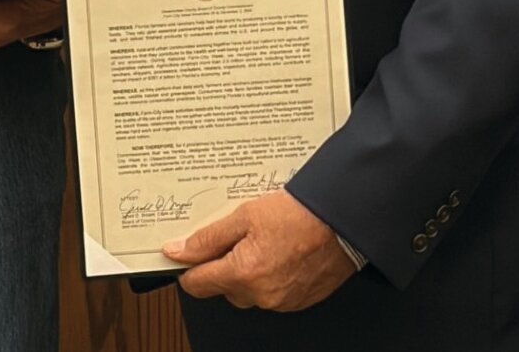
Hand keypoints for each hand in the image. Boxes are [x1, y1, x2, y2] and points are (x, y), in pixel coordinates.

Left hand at [162, 190, 355, 311]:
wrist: (340, 221)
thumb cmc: (298, 214)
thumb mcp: (244, 215)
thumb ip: (208, 237)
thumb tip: (178, 251)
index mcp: (244, 274)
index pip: (197, 284)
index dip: (187, 266)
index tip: (184, 252)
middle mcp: (261, 296)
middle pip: (223, 287)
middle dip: (222, 263)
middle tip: (234, 234)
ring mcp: (281, 302)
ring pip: (247, 291)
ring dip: (246, 270)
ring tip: (260, 238)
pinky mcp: (297, 302)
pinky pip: (269, 293)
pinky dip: (267, 275)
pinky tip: (277, 250)